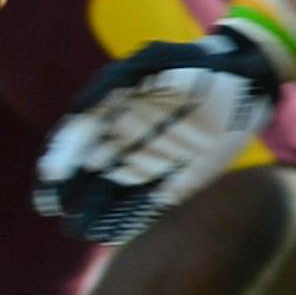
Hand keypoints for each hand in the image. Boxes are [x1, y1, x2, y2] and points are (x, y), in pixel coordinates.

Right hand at [33, 27, 282, 244]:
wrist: (246, 83)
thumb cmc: (197, 65)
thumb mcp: (154, 61)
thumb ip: (115, 81)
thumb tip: (78, 110)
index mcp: (111, 112)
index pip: (75, 138)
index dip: (60, 157)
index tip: (51, 175)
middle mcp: (122, 141)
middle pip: (84, 171)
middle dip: (63, 190)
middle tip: (50, 206)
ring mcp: (146, 164)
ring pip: (109, 193)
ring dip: (91, 211)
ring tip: (76, 229)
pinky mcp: (172, 183)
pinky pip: (143, 206)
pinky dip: (125, 220)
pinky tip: (107, 233)